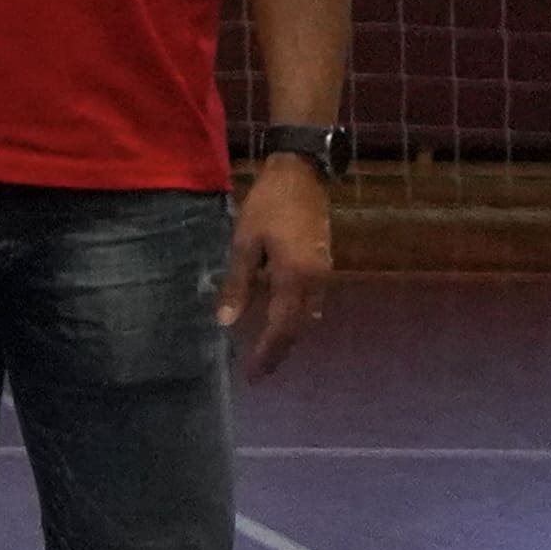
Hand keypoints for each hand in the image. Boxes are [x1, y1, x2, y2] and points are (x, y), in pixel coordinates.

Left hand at [226, 157, 334, 375]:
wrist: (302, 174)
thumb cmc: (268, 205)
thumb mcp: (244, 243)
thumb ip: (237, 284)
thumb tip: (226, 322)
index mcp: (294, 278)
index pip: (281, 327)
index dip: (267, 353)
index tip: (253, 375)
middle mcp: (315, 281)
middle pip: (298, 327)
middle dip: (279, 350)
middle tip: (259, 371)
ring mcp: (324, 272)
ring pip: (308, 316)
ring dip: (288, 334)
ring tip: (267, 351)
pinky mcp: (324, 263)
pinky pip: (312, 301)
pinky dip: (296, 316)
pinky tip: (280, 318)